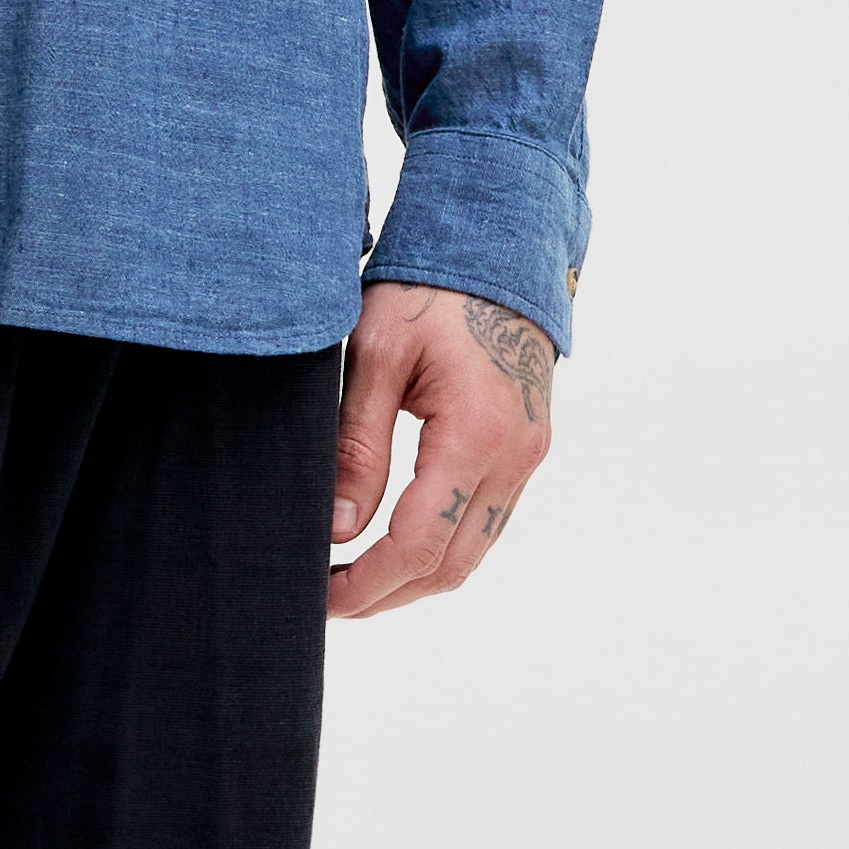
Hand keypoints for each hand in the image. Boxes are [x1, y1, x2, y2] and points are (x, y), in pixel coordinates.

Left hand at [327, 280, 552, 618]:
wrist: (498, 249)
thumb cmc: (429, 291)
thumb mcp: (375, 356)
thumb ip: (356, 447)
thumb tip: (338, 529)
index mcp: (476, 435)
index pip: (419, 543)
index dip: (368, 583)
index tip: (320, 598)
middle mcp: (515, 457)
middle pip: (451, 565)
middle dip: (387, 594)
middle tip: (326, 600)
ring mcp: (527, 458)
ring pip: (472, 552)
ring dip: (414, 578)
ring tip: (352, 579)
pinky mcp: (526, 451)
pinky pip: (484, 523)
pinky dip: (439, 547)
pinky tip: (392, 543)